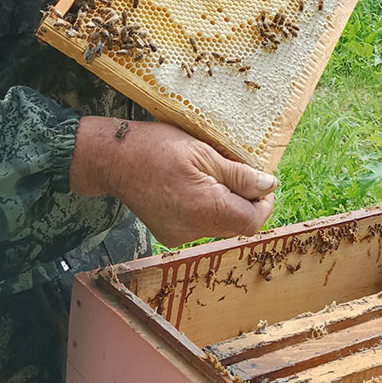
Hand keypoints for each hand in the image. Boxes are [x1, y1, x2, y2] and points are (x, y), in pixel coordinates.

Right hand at [69, 117, 276, 247]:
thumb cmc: (157, 147)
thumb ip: (239, 175)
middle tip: (236, 173)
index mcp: (206, 208)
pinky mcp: (168, 234)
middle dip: (244, 202)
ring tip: (209, 177)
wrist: (112, 159)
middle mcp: (192, 230)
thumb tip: (269, 186)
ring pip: (218, 226)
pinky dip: (204, 210)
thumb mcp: (204, 152)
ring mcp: (178, 235)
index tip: (261, 182)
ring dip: (224, 205)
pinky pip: (199, 226)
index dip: (264, 203)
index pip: (252, 221)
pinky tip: (190, 188)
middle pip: (236, 225)